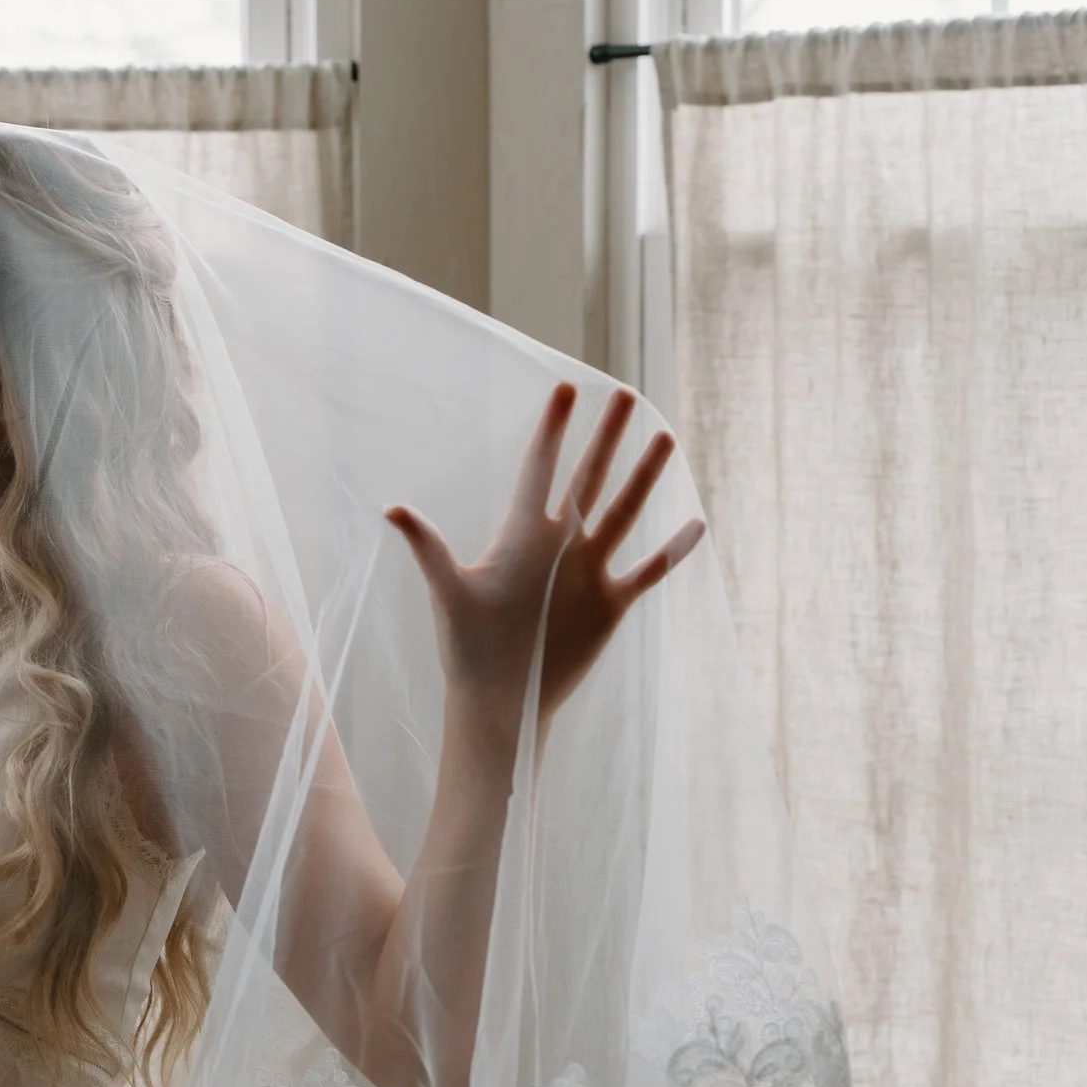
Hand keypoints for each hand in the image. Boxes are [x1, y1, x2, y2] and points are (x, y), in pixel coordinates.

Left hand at [384, 383, 704, 737]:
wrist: (498, 698)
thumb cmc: (466, 647)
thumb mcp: (449, 591)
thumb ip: (428, 547)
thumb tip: (391, 508)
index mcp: (520, 535)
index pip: (539, 470)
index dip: (551, 431)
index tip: (564, 388)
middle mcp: (558, 546)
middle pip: (588, 479)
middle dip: (605, 437)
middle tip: (622, 393)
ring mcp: (587, 573)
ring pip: (623, 513)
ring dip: (644, 478)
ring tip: (664, 436)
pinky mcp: (609, 604)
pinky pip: (647, 571)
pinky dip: (671, 552)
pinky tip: (694, 524)